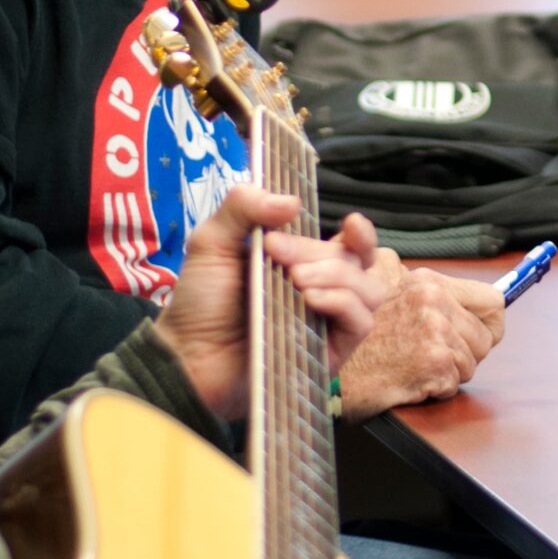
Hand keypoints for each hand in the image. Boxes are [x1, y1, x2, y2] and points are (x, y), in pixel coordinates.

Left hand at [157, 187, 395, 420]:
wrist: (188, 356)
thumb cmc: (200, 302)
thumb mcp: (212, 242)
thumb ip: (243, 206)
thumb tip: (293, 202)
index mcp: (303, 263)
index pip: (351, 244)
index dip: (360, 233)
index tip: (350, 223)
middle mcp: (323, 290)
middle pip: (355, 260)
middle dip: (316, 251)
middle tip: (275, 252)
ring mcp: (329, 322)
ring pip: (370, 289)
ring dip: (338, 275)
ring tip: (295, 280)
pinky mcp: (332, 352)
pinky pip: (361, 322)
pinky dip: (342, 302)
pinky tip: (310, 298)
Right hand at [336, 266, 506, 420]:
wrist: (320, 364)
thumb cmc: (350, 335)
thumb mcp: (387, 294)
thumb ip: (429, 294)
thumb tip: (488, 301)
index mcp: (427, 282)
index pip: (492, 301)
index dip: (489, 324)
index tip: (479, 334)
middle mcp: (433, 300)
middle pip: (486, 339)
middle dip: (464, 353)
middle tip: (430, 357)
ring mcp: (434, 331)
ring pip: (471, 364)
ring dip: (447, 373)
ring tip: (412, 366)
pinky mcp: (432, 362)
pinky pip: (453, 385)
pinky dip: (433, 390)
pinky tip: (407, 380)